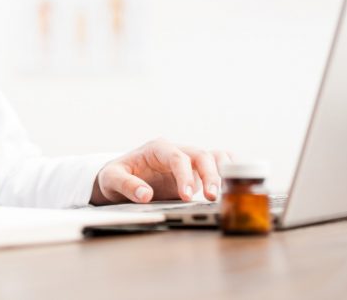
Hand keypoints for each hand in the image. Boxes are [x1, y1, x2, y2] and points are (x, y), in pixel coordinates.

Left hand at [90, 138, 230, 205]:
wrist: (120, 179)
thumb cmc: (116, 175)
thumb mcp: (111, 179)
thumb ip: (126, 185)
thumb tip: (144, 194)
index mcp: (157, 148)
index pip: (177, 157)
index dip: (184, 176)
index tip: (186, 196)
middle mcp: (176, 151)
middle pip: (200, 156)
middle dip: (209, 175)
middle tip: (211, 197)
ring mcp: (188, 161)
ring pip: (213, 158)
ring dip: (223, 173)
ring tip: (228, 192)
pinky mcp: (195, 173)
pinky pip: (217, 165)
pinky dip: (228, 170)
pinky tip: (234, 184)